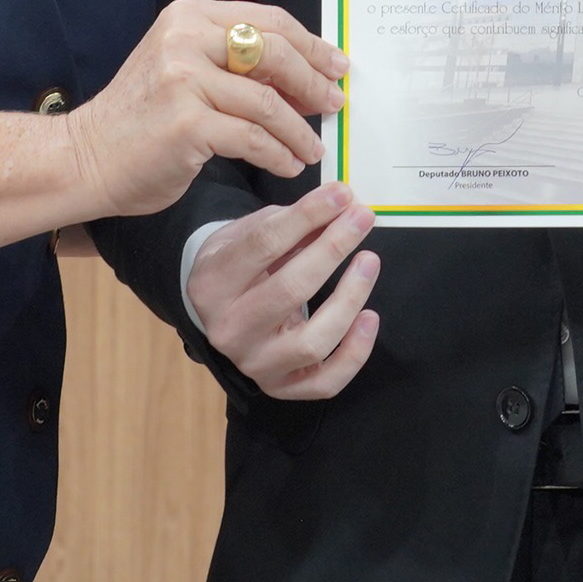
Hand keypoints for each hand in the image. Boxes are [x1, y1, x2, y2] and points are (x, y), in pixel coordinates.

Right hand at [66, 0, 347, 217]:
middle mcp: (186, 39)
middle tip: (333, 104)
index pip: (269, 21)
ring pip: (268, 102)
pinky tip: (288, 164)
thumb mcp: (183, 68)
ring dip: (299, 129)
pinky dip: (278, 153)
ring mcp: (184, 80)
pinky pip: (252, 138)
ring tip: (312, 147)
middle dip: (313, 81)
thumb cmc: (141, 119)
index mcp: (190, 16)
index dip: (311, 45)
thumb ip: (233, 62)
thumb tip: (302, 73)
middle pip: (275, 52)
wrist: (85, 157)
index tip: (335, 66)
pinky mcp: (187, 123)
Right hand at [187, 182, 382, 399]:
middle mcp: (227, 330)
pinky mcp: (280, 387)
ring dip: (349, 298)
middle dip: (333, 248)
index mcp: (211, 284)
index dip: (307, 215)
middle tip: (362, 218)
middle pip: (290, 290)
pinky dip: (355, 352)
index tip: (343, 194)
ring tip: (369, 261)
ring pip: (312, 341)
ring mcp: (254, 364)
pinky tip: (371, 316)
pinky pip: (326, 383)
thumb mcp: (252, 231)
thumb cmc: (239, 261)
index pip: (264, 245)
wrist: (219, 308)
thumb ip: (293, 221)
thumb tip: (343, 206)